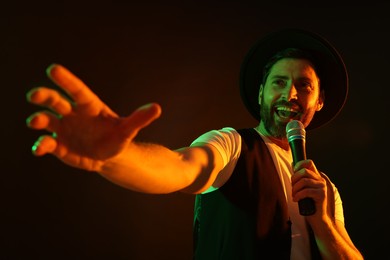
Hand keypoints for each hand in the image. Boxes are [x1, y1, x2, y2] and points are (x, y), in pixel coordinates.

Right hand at [26, 64, 160, 170]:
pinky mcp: (59, 146)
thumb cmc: (117, 137)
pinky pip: (47, 143)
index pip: (76, 90)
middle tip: (33, 95)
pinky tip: (39, 149)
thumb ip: (139, 119)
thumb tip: (157, 108)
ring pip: (46, 121)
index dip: (66, 80)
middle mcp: (72, 114)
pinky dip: (41, 145)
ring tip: (35, 122)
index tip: (53, 69)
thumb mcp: (128, 129)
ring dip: (39, 120)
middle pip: (55, 101)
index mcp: (88, 106)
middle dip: (44, 96)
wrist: (109, 155)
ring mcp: (63, 129)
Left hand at [291, 159, 327, 218]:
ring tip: (294, 195)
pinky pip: (306, 191)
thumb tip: (292, 164)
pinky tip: (296, 200)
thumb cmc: (308, 204)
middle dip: (294, 179)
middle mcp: (320, 180)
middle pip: (304, 171)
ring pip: (304, 181)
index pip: (309, 163)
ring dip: (295, 189)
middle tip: (292, 188)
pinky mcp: (321, 195)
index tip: (293, 171)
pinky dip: (298, 195)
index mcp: (316, 177)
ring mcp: (322, 187)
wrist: (318, 219)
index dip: (299, 164)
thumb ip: (300, 178)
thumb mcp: (303, 189)